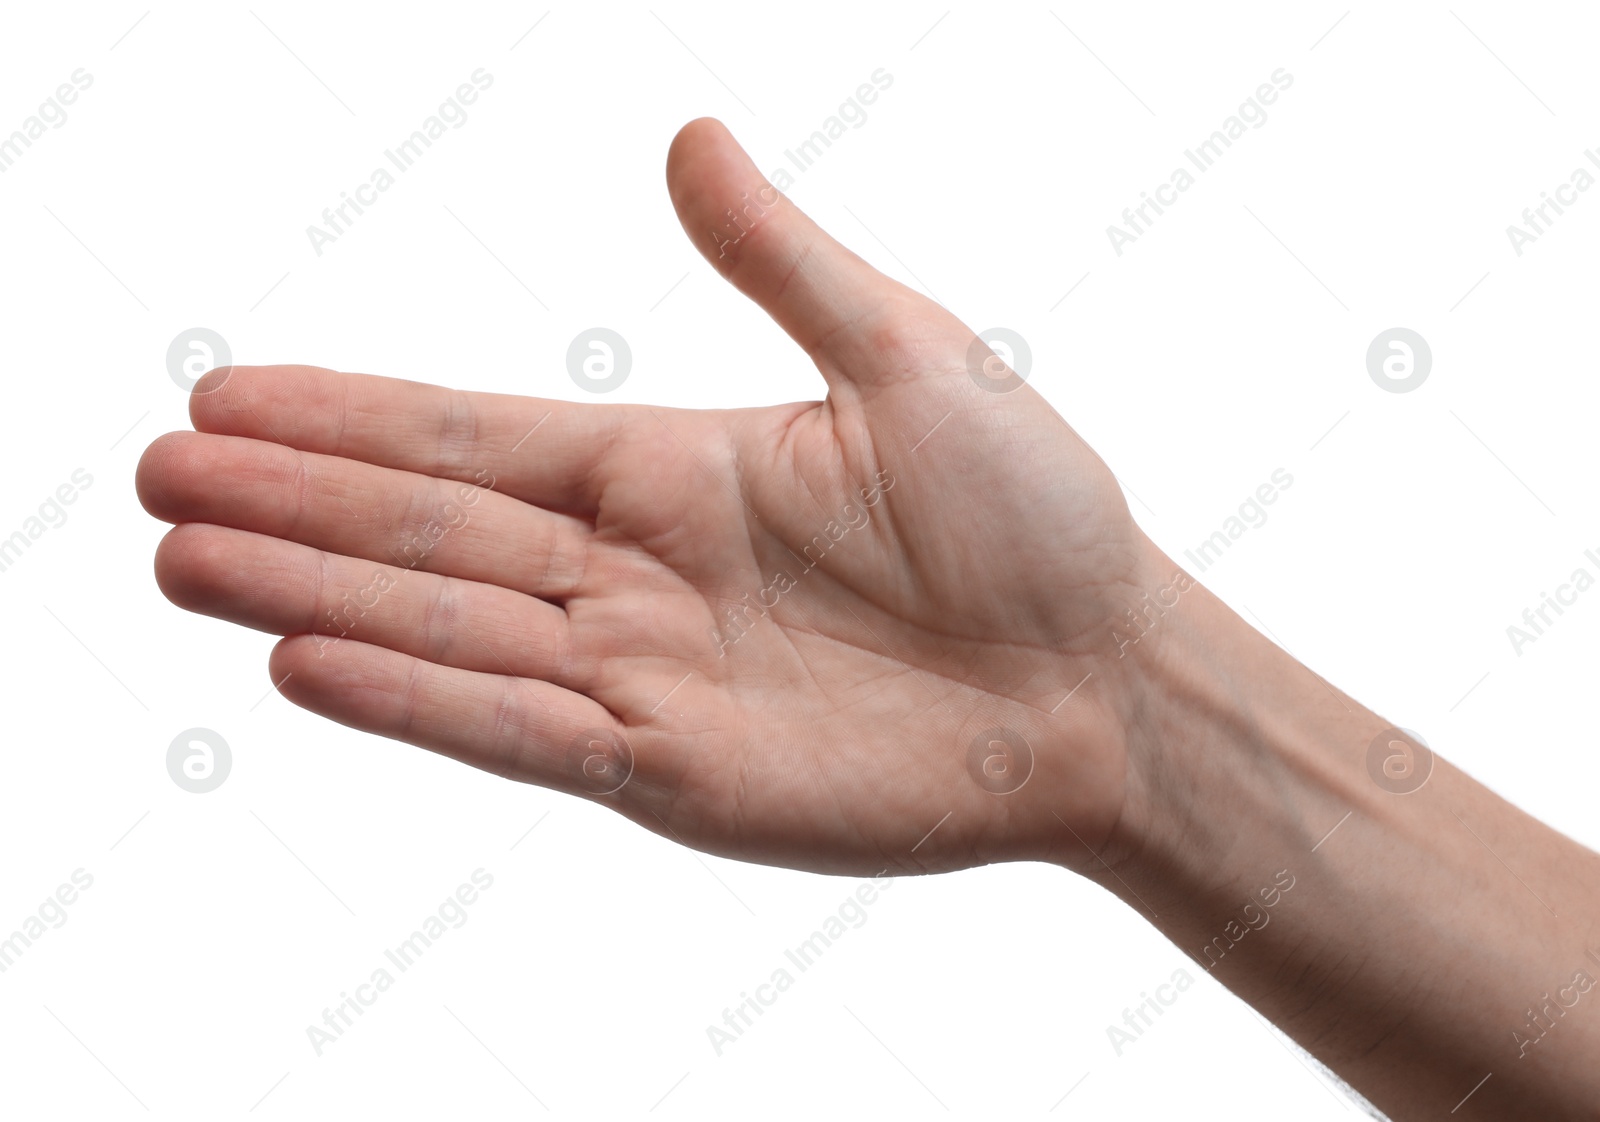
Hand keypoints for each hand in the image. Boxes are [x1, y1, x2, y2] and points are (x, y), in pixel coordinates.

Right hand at [137, 118, 1163, 876]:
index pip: (475, 436)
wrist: (1107, 676)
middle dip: (294, 504)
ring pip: (449, 629)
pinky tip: (305, 662)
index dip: (351, 420)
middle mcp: (636, 573)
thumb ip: (782, 262)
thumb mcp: (905, 355)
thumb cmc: (1031, 515)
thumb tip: (689, 140)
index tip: (230, 397)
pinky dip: (417, 699)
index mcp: (673, 470)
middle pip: (431, 532)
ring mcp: (647, 676)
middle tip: (155, 478)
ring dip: (313, 595)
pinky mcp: (678, 772)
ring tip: (183, 560)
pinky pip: (524, 731)